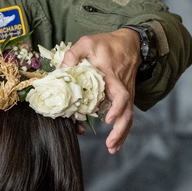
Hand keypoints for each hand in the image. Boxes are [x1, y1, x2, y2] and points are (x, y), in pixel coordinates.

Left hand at [60, 29, 140, 153]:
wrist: (130, 43)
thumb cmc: (107, 44)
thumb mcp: (87, 42)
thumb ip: (73, 55)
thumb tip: (61, 72)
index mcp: (112, 77)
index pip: (120, 95)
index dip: (116, 108)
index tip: (107, 120)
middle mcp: (122, 88)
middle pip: (127, 112)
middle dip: (120, 130)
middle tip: (110, 145)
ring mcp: (126, 94)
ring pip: (128, 117)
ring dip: (121, 134)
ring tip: (112, 148)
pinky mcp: (125, 97)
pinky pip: (126, 115)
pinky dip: (122, 129)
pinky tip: (114, 141)